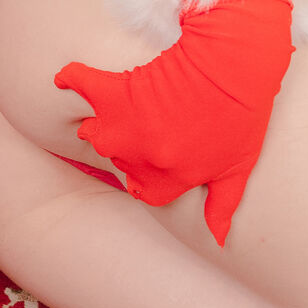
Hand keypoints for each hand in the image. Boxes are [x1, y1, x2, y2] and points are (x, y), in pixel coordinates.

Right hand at [56, 0, 295, 245]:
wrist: (231, 65)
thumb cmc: (241, 115)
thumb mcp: (238, 168)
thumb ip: (221, 206)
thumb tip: (218, 242)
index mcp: (167, 180)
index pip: (142, 191)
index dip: (144, 177)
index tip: (146, 164)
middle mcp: (138, 159)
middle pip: (119, 159)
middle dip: (128, 146)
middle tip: (146, 125)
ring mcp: (121, 128)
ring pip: (94, 133)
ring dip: (102, 123)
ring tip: (118, 108)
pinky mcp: (112, 92)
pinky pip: (80, 86)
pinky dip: (72, 80)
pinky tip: (66, 79)